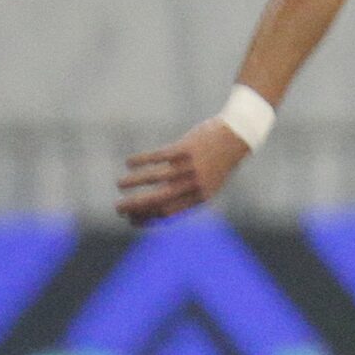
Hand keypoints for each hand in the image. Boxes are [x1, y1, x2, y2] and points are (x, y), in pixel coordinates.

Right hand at [117, 119, 250, 223]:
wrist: (237, 136)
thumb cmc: (218, 162)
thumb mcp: (209, 183)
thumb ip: (188, 195)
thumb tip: (159, 207)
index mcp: (201, 197)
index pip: (169, 214)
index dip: (146, 218)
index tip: (130, 219)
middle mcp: (195, 184)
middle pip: (159, 200)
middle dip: (135, 206)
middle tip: (117, 208)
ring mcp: (190, 166)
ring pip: (155, 177)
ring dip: (133, 182)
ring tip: (119, 184)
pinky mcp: (185, 148)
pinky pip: (157, 156)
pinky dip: (140, 161)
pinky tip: (129, 163)